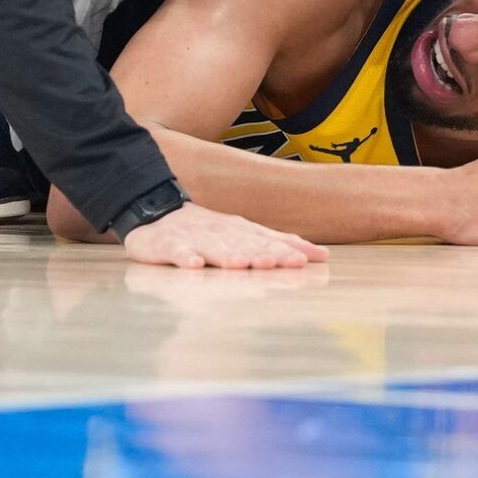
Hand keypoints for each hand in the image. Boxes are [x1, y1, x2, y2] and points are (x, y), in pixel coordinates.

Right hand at [122, 202, 327, 269]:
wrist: (156, 212)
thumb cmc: (207, 231)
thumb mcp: (244, 234)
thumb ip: (279, 244)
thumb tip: (320, 254)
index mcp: (240, 231)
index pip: (265, 241)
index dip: (284, 250)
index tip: (303, 261)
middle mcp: (220, 233)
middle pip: (243, 244)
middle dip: (261, 254)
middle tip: (278, 264)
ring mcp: (193, 238)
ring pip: (212, 248)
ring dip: (227, 255)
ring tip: (240, 264)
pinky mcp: (168, 245)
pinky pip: (176, 251)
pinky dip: (184, 256)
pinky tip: (193, 264)